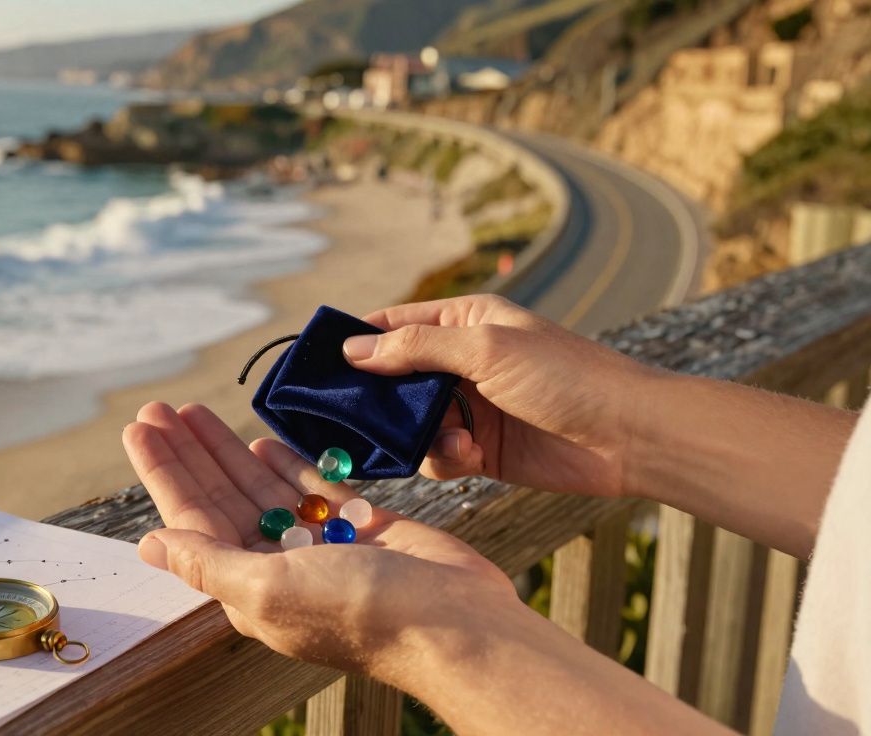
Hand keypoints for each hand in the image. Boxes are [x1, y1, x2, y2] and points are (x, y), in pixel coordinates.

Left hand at [122, 401, 515, 679]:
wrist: (455, 624)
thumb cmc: (360, 611)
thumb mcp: (269, 588)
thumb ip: (208, 562)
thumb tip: (149, 546)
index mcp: (249, 586)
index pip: (191, 519)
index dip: (165, 472)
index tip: (139, 428)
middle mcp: (279, 566)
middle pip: (221, 497)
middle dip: (189, 452)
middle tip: (159, 406)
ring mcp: (321, 545)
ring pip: (262, 487)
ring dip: (228, 450)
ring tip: (197, 413)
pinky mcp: (362, 527)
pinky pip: (313, 487)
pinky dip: (287, 463)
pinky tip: (261, 440)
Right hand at [342, 294, 659, 497]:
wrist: (629, 437)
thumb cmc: (567, 377)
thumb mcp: (486, 350)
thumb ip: (416, 349)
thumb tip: (353, 350)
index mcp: (464, 323)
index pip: (391, 325)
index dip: (353, 342)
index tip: (313, 365)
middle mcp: (461, 363)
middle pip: (392, 379)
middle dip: (374, 400)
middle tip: (349, 420)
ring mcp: (470, 409)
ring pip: (408, 424)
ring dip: (416, 436)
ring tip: (448, 440)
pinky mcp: (480, 451)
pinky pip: (435, 456)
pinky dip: (443, 459)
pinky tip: (469, 458)